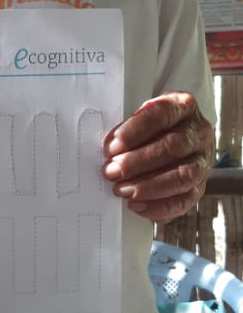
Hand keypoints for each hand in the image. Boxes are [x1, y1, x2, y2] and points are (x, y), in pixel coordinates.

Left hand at [102, 92, 213, 222]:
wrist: (174, 141)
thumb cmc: (151, 129)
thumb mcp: (141, 118)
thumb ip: (128, 130)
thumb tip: (110, 151)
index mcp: (183, 106)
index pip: (162, 115)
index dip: (135, 131)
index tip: (113, 146)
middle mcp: (199, 132)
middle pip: (173, 147)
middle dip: (138, 162)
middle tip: (112, 171)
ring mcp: (203, 160)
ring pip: (183, 176)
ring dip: (149, 186)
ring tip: (122, 190)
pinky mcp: (201, 186)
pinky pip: (185, 200)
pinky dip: (159, 206)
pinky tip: (137, 206)